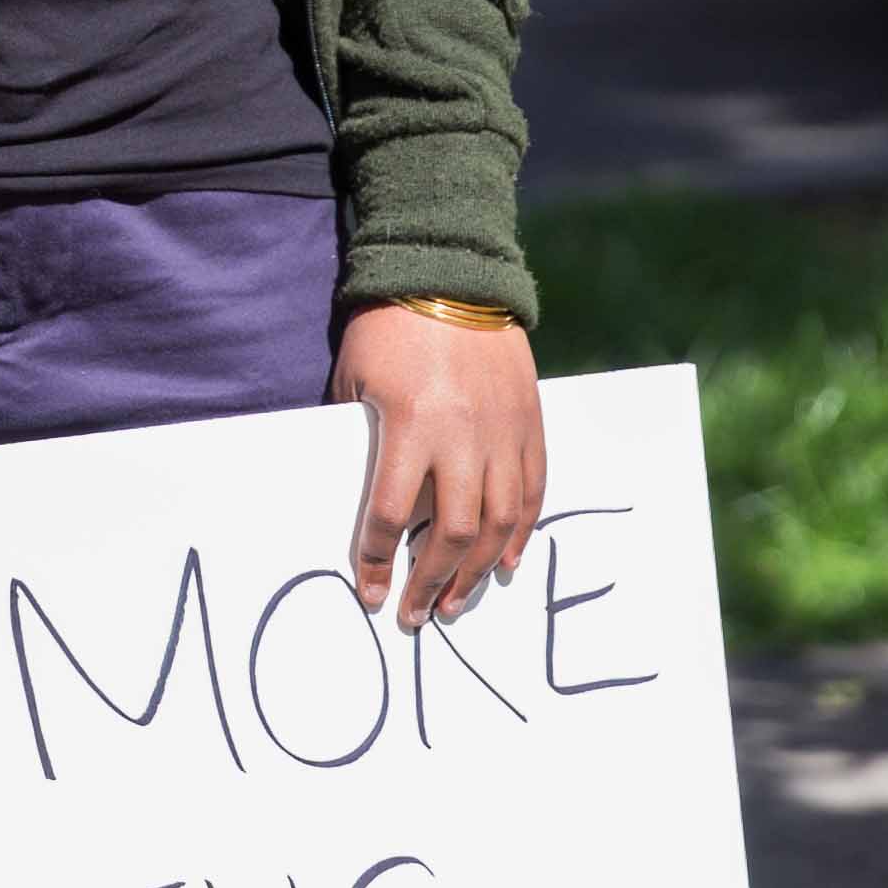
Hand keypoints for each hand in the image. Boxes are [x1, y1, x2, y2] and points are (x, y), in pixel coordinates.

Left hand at [332, 305, 545, 627]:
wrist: (451, 272)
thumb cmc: (388, 327)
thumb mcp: (356, 381)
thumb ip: (362, 441)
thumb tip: (363, 499)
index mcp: (412, 424)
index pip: (392, 515)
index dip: (377, 562)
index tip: (370, 593)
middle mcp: (463, 435)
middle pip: (453, 532)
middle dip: (431, 582)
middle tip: (417, 615)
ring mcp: (503, 430)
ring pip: (500, 522)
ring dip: (477, 570)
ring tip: (457, 602)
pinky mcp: (529, 421)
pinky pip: (532, 490)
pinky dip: (520, 533)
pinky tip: (506, 562)